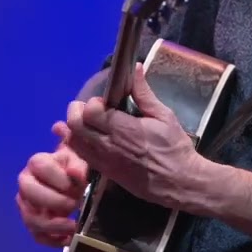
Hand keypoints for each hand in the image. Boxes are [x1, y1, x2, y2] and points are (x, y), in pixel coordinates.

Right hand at [16, 137, 88, 246]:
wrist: (68, 178)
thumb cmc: (72, 168)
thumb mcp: (78, 161)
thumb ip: (78, 166)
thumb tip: (76, 174)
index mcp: (36, 163)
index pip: (41, 167)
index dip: (58, 178)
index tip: (75, 186)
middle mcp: (26, 183)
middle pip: (30, 192)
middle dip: (54, 201)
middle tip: (74, 205)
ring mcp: (26, 205)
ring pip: (30, 218)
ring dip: (53, 225)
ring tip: (73, 226)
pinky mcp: (32, 223)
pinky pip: (37, 236)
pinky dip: (53, 240)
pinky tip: (68, 238)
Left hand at [62, 63, 205, 209]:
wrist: (178, 182)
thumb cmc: (174, 148)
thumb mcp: (164, 116)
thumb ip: (145, 93)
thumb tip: (136, 68)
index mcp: (124, 129)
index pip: (90, 112)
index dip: (94, 102)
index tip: (106, 101)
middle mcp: (108, 146)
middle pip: (75, 125)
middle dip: (78, 111)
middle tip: (94, 108)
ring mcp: (104, 161)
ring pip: (73, 142)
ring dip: (76, 128)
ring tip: (90, 122)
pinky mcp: (104, 172)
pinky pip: (81, 156)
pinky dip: (79, 144)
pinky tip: (89, 137)